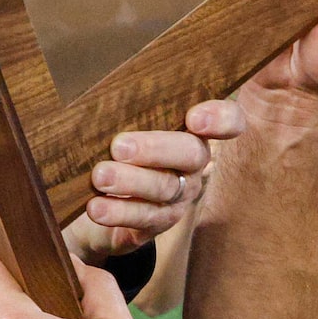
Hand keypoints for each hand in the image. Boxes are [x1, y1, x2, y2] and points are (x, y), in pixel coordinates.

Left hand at [63, 112, 239, 260]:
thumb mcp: (117, 123)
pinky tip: (96, 207)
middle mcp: (192, 163)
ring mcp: (180, 195)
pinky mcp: (159, 222)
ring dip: (130, 181)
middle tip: (119, 146)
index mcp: (190, 129)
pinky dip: (119, 211)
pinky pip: (145, 217)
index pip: (228, 121)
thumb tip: (106, 97)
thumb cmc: (107, 148)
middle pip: (191, 153)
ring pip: (165, 187)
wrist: (89, 198)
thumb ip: (124, 109)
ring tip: (100, 176)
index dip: (221, 119)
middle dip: (156, 148)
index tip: (195, 119)